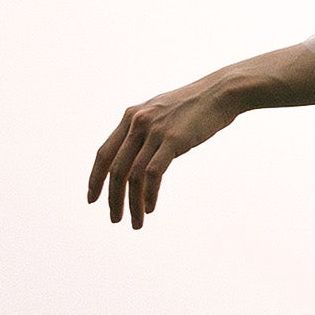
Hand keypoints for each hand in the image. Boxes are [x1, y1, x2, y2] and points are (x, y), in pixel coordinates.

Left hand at [87, 76, 242, 229]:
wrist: (222, 92)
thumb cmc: (197, 106)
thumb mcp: (163, 114)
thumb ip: (148, 130)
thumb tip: (142, 152)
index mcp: (130, 117)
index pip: (104, 153)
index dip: (95, 178)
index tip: (92, 199)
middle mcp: (137, 123)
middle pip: (115, 168)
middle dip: (112, 198)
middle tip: (114, 219)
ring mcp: (154, 131)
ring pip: (133, 175)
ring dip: (132, 203)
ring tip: (135, 222)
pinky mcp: (173, 140)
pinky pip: (153, 173)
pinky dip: (149, 194)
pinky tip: (150, 208)